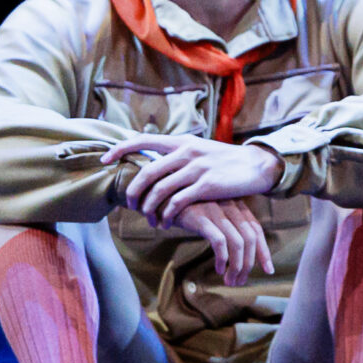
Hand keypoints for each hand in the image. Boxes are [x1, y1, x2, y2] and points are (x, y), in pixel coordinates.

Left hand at [103, 134, 282, 225]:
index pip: (143, 140)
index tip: (104, 159)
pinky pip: (177, 202)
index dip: (120, 149)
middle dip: (133, 192)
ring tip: (149, 219)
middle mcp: (187, 151)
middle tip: (131, 206)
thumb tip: (154, 163)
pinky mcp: (207, 185)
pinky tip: (167, 222)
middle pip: (147, 173)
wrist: (258, 165)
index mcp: (182, 141)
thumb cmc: (226, 161)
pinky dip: (167, 215)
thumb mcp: (201, 150)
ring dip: (149, 208)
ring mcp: (197, 168)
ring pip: (159, 190)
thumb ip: (178, 155)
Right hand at [172, 198, 275, 286]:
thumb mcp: (212, 215)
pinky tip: (219, 270)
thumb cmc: (187, 209)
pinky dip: (223, 258)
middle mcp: (230, 206)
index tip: (268, 270)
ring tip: (230, 281)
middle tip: (240, 282)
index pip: (257, 230)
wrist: (160, 196)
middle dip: (249, 264)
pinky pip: (219, 241)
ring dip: (237, 266)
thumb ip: (227, 226)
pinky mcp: (201, 217)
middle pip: (250, 238)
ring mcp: (216, 210)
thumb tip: (240, 254)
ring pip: (238, 242)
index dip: (264, 251)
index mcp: (236, 205)